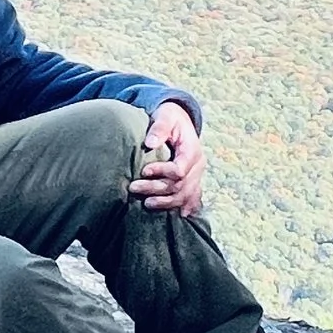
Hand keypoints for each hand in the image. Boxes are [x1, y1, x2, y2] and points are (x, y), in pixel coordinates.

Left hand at [128, 100, 205, 216]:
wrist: (179, 119)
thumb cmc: (170, 117)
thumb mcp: (165, 116)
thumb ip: (159, 128)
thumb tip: (150, 143)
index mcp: (192, 150)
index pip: (179, 169)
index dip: (161, 172)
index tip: (143, 171)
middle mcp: (198, 165)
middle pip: (179, 185)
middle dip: (156, 189)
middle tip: (133, 188)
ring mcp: (197, 175)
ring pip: (184, 195)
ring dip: (166, 202)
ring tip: (146, 204)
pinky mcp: (193, 180)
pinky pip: (192, 197)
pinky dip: (186, 207)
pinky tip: (180, 216)